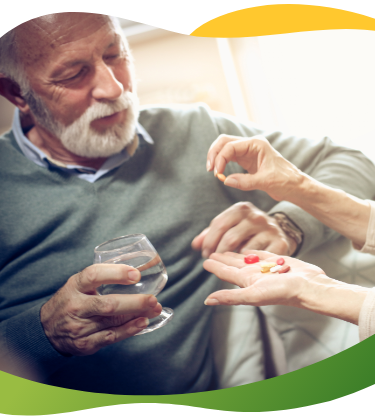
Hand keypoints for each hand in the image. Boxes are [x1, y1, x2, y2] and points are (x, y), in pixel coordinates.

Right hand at [40, 264, 161, 355]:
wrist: (47, 329)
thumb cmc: (71, 300)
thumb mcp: (78, 284)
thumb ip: (101, 277)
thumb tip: (136, 271)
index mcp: (74, 286)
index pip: (93, 275)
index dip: (116, 273)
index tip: (136, 274)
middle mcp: (76, 306)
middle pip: (107, 304)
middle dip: (134, 302)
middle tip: (153, 299)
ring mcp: (79, 327)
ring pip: (112, 321)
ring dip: (137, 316)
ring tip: (154, 309)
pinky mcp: (85, 344)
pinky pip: (111, 337)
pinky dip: (129, 330)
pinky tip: (142, 323)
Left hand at [191, 202, 296, 257]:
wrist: (280, 234)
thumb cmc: (248, 232)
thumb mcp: (231, 227)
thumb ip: (211, 234)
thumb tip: (195, 244)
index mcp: (241, 208)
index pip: (219, 224)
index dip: (209, 241)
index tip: (205, 253)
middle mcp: (256, 216)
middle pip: (230, 238)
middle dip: (218, 253)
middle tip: (213, 262)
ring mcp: (270, 229)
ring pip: (245, 250)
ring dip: (233, 261)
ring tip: (229, 264)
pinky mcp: (280, 243)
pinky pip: (260, 258)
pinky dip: (251, 264)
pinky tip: (247, 266)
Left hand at [203, 250, 324, 307]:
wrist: (310, 286)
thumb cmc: (283, 292)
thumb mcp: (253, 294)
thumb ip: (231, 297)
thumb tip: (208, 301)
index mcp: (247, 282)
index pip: (227, 273)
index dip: (215, 267)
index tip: (205, 261)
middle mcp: (255, 275)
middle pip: (234, 265)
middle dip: (222, 259)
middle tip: (211, 251)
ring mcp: (267, 268)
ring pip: (247, 259)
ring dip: (236, 254)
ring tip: (227, 248)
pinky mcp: (279, 260)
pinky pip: (263, 254)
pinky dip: (254, 251)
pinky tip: (250, 249)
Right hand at [206, 134, 303, 201]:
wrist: (295, 187)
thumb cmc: (286, 181)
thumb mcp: (265, 182)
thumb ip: (245, 182)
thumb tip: (225, 180)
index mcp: (257, 144)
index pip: (231, 146)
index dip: (220, 158)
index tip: (217, 173)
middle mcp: (251, 145)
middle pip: (225, 142)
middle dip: (214, 154)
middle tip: (210, 169)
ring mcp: (248, 152)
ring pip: (225, 148)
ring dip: (216, 158)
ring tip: (213, 172)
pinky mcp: (246, 161)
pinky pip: (229, 158)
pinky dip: (222, 164)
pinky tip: (220, 173)